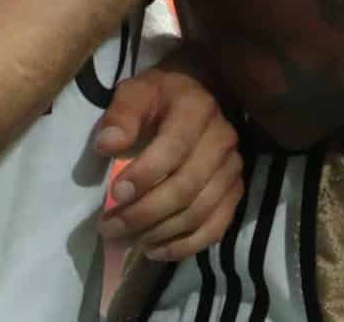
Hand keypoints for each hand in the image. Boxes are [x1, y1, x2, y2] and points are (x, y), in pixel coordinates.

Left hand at [93, 65, 243, 261]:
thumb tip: (107, 145)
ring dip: (160, 233)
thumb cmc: (157, 98)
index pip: (174, 148)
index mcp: (197, 109)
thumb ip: (121, 114)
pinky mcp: (236, 191)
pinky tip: (155, 250)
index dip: (145, 175)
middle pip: (186, 187)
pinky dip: (185, 246)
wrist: (193, 96)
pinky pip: (216, 227)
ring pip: (199, 212)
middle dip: (144, 213)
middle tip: (110, 227)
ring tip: (127, 240)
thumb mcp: (135, 92)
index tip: (114, 195)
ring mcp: (233, 168)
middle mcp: (222, 139)